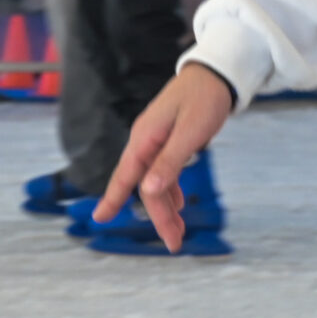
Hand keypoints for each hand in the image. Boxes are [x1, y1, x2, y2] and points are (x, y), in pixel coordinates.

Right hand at [96, 65, 234, 251]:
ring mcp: (156, 142)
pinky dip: (171, 191)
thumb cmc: (204, 99)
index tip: (101, 219)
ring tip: (179, 233)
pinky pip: (165, 173)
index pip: (127, 176)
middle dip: (159, 216)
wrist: (215, 74)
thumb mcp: (191, 132)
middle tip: (175, 243)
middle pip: (146, 186)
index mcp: (146, 139)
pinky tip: (179, 204)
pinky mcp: (168, 142)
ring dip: (167, 208)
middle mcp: (146, 142)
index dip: (114, 199)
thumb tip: (149, 189)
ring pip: (156, 182)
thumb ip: (171, 161)